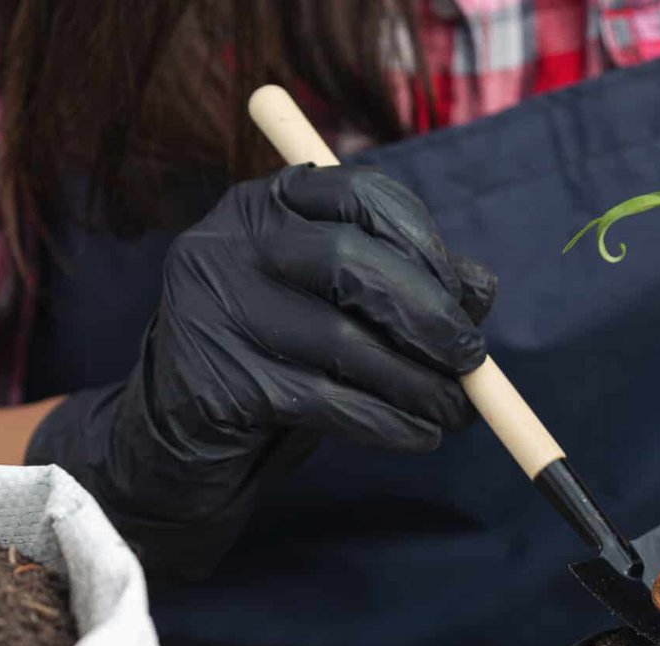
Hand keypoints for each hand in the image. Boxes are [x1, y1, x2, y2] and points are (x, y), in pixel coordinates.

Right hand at [27, 165, 494, 578]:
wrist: (179, 439)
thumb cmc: (276, 360)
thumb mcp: (338, 310)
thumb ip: (405, 287)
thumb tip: (480, 291)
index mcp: (263, 204)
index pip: (360, 194)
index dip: (425, 243)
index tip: (466, 297)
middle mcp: (228, 243)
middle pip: (350, 261)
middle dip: (428, 315)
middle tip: (474, 362)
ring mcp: (213, 310)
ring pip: (342, 340)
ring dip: (418, 383)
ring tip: (455, 413)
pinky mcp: (216, 382)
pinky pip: (324, 401)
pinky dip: (386, 422)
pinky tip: (416, 435)